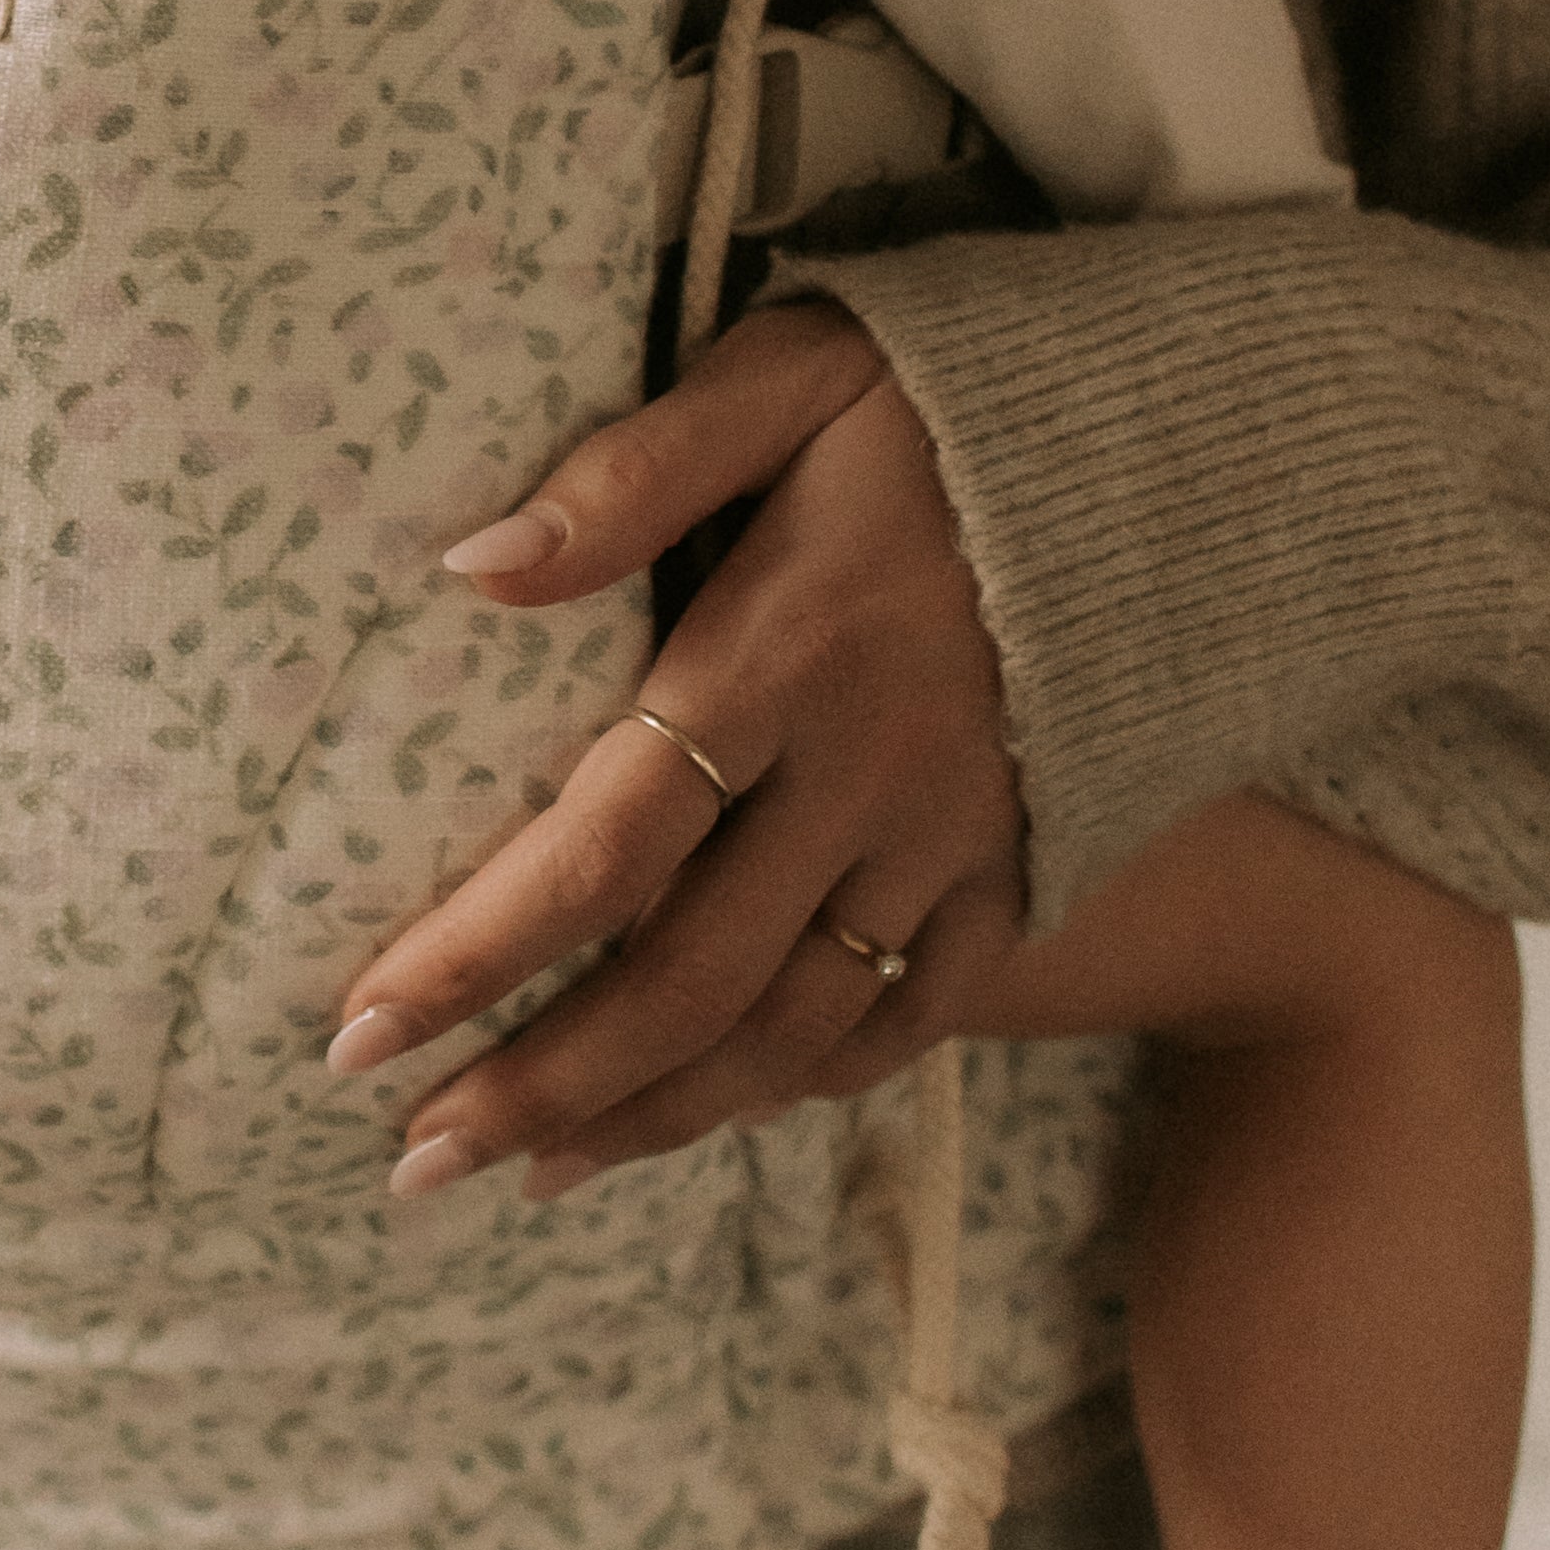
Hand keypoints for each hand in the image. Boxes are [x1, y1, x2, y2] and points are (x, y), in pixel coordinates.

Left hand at [327, 298, 1023, 1196]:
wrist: (1191, 444)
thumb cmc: (948, 398)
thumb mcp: (788, 378)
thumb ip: (631, 473)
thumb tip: (467, 567)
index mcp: (785, 657)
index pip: (601, 848)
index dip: (475, 955)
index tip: (358, 1033)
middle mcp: (868, 777)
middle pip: (685, 983)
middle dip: (541, 1085)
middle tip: (414, 1158)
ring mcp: (955, 843)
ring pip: (792, 1032)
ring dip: (652, 1118)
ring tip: (529, 1171)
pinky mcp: (1021, 875)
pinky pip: (908, 1023)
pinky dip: (801, 1085)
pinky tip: (705, 1113)